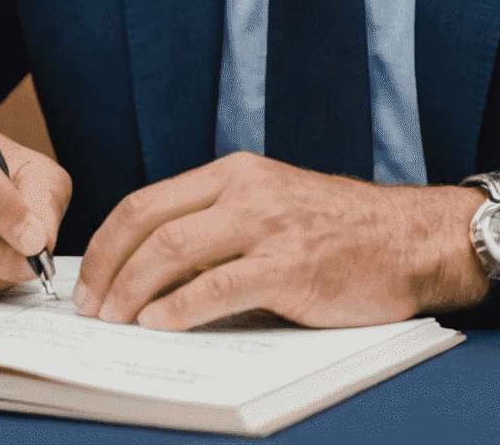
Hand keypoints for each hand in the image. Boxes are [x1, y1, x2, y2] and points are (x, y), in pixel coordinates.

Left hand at [74, 151, 488, 329]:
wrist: (410, 239)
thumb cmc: (341, 231)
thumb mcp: (273, 208)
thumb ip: (221, 228)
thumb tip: (153, 272)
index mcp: (236, 173)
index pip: (148, 200)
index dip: (107, 242)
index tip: (89, 278)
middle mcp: (247, 190)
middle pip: (151, 223)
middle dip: (108, 269)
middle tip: (91, 309)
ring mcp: (268, 226)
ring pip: (174, 251)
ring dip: (132, 291)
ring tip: (116, 322)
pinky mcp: (290, 266)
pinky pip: (216, 287)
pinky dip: (177, 309)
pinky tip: (159, 325)